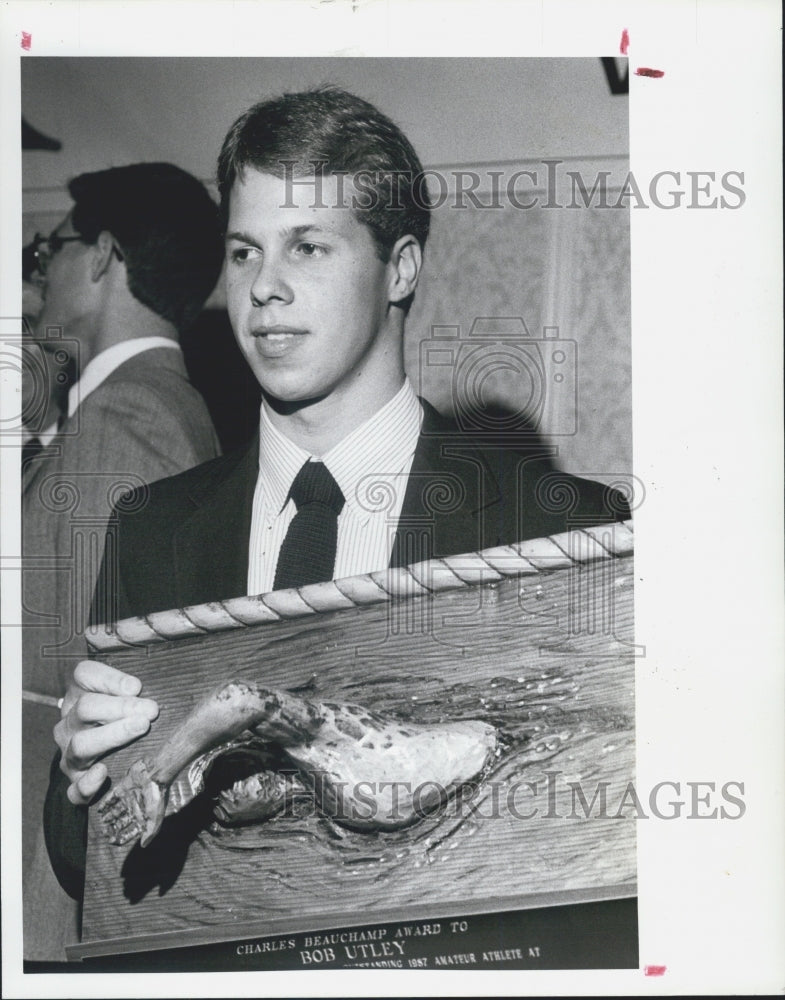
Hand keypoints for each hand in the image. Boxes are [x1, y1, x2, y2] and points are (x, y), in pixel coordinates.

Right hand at [55, 659, 158, 805]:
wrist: (107, 759)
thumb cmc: (128, 718)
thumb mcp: (132, 695)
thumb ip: (138, 687)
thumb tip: (152, 686)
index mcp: (81, 693)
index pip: (84, 674)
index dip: (108, 678)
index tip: (137, 686)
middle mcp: (71, 722)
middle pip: (86, 708)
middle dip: (120, 707)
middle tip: (151, 710)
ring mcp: (70, 753)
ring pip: (81, 744)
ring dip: (111, 736)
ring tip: (140, 728)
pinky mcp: (76, 782)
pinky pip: (75, 787)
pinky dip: (87, 782)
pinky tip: (103, 773)